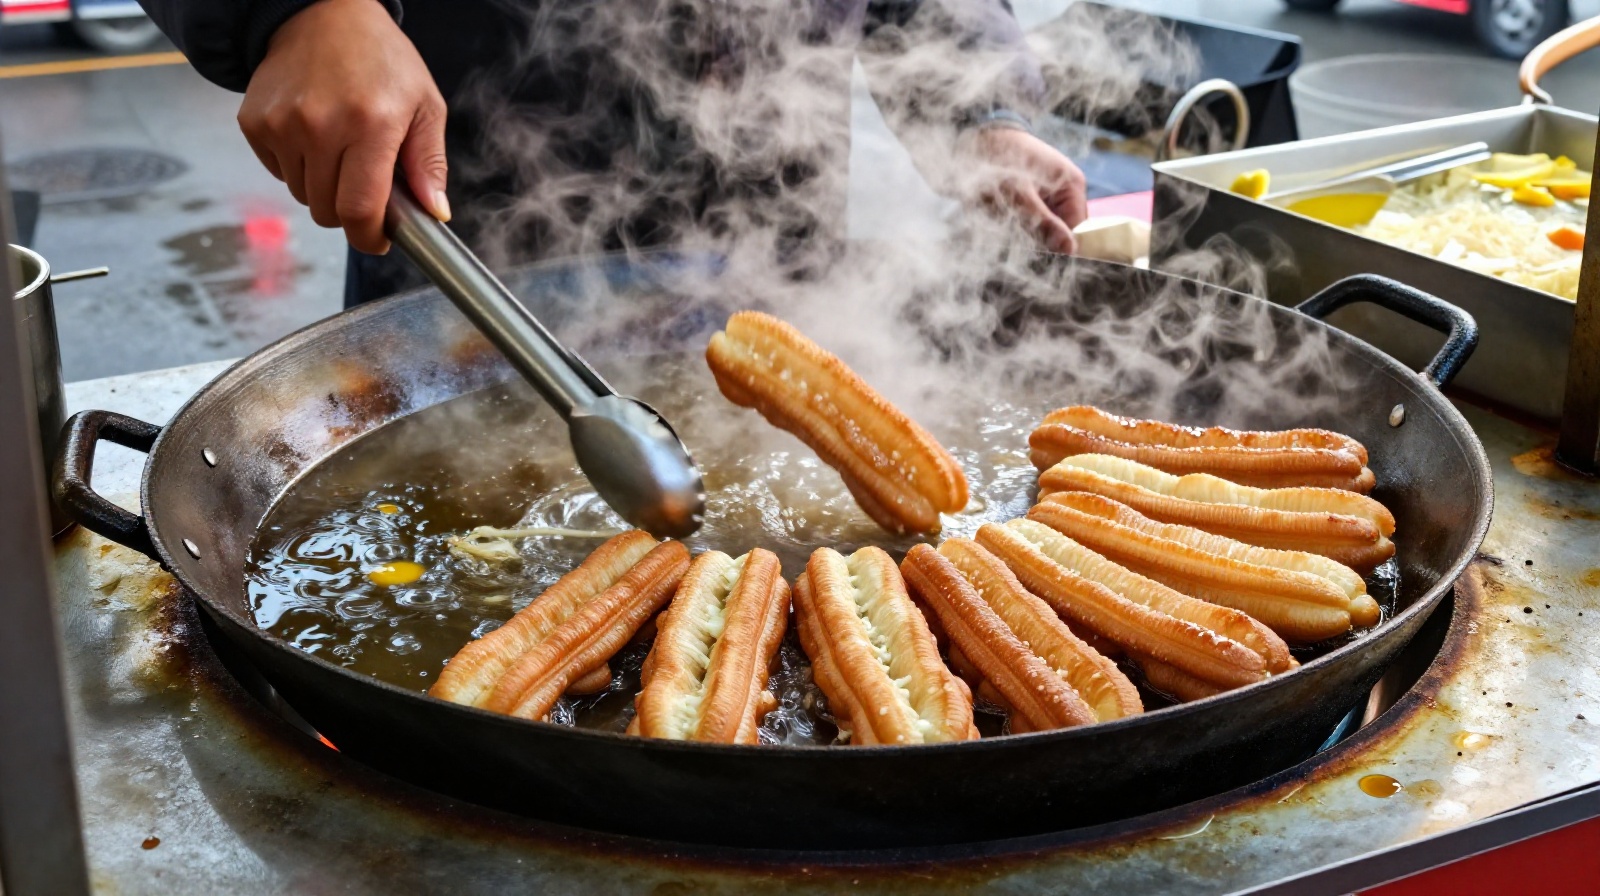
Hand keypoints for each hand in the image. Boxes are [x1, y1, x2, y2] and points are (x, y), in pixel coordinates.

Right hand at [237, 0, 447, 253]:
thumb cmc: (381, 59)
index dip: (369, 237)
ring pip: (303, 195)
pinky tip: (313, 134)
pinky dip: (297, 166)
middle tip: (365, 182)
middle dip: (350, 210)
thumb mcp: (425, 105)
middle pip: (328, 211)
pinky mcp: (255, 122)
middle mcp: (321, 125)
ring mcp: (282, 124)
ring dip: (323, 187)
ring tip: (340, 148)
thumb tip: (434, 213)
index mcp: (371, 124)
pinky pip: (278, 172)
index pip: (360, 210)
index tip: (378, 237)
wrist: (321, 14)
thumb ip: (430, 163)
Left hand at [968, 128, 1087, 254]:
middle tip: (1014, 231)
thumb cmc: (997, 162)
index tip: (1036, 253)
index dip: (1059, 248)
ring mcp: (1051, 193)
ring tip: (1004, 218)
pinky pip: (1031, 221)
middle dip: (1038, 238)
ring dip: (1025, 232)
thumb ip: (1044, 224)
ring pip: (1044, 229)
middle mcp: (1067, 190)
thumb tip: (1070, 249)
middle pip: (1061, 232)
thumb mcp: (1018, 196)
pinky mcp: (1034, 196)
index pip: (1078, 232)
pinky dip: (1017, 224)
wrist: (973, 139)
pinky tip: (1001, 215)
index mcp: (1072, 186)